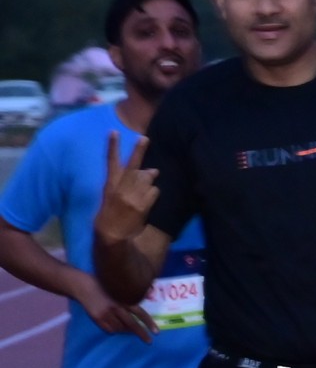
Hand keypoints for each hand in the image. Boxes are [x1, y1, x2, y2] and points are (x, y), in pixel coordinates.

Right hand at [78, 277, 157, 340]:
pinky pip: (109, 329)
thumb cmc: (105, 287)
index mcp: (124, 299)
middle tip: (149, 341)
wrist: (83, 286)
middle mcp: (116, 307)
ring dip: (127, 331)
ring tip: (130, 330)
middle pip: (132, 324)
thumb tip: (146, 303)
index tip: (156, 332)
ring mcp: (106, 314)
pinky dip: (115, 330)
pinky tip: (117, 328)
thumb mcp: (121, 289)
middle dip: (141, 334)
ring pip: (120, 328)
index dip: (149, 323)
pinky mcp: (97, 318)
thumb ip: (131, 298)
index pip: (140, 313)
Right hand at [92, 130, 158, 248]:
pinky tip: (147, 201)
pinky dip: (153, 194)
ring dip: (149, 180)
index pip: (110, 162)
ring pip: (147, 178)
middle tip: (144, 138)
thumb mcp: (112, 197)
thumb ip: (126, 183)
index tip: (114, 132)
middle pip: (133, 166)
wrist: (112, 235)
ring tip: (145, 185)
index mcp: (109, 185)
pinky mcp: (142, 204)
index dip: (113, 147)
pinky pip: (154, 192)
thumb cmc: (110, 216)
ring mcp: (132, 195)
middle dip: (139, 151)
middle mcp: (120, 187)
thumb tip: (148, 171)